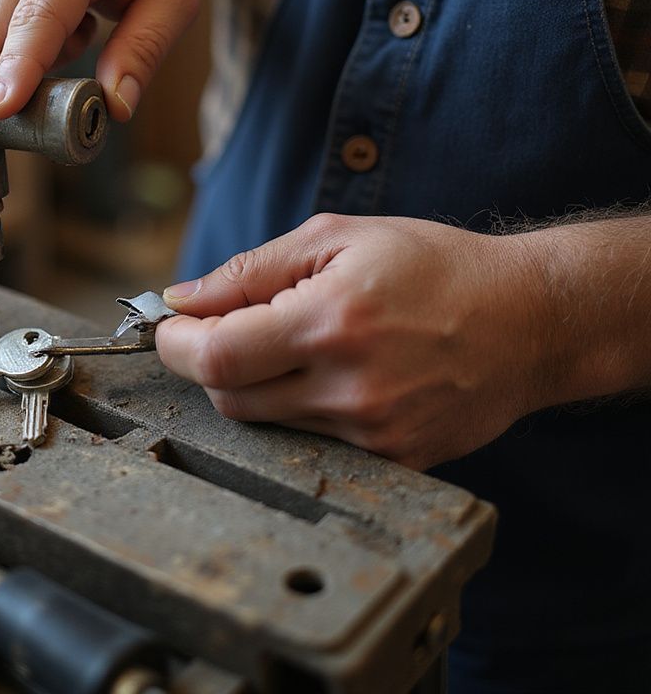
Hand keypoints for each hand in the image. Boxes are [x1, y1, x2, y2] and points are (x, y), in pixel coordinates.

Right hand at [0, 0, 198, 122]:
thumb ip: (146, 47)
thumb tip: (116, 104)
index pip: (40, 17)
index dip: (20, 68)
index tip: (0, 110)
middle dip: (9, 87)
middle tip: (53, 107)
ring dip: (28, 63)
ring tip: (79, 31)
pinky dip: (21, 46)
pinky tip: (57, 19)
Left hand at [156, 213, 551, 469]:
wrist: (527, 320)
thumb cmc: (433, 266)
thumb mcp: (339, 238)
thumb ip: (251, 270)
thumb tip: (183, 298)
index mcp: (330, 322)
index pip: (214, 357)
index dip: (176, 344)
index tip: (174, 326)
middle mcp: (349, 388)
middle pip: (229, 398)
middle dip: (210, 362)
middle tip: (229, 328)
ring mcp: (373, 434)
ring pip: (266, 423)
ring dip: (254, 384)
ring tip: (292, 344)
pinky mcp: (393, 461)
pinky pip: (310, 442)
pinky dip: (298, 410)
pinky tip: (329, 377)